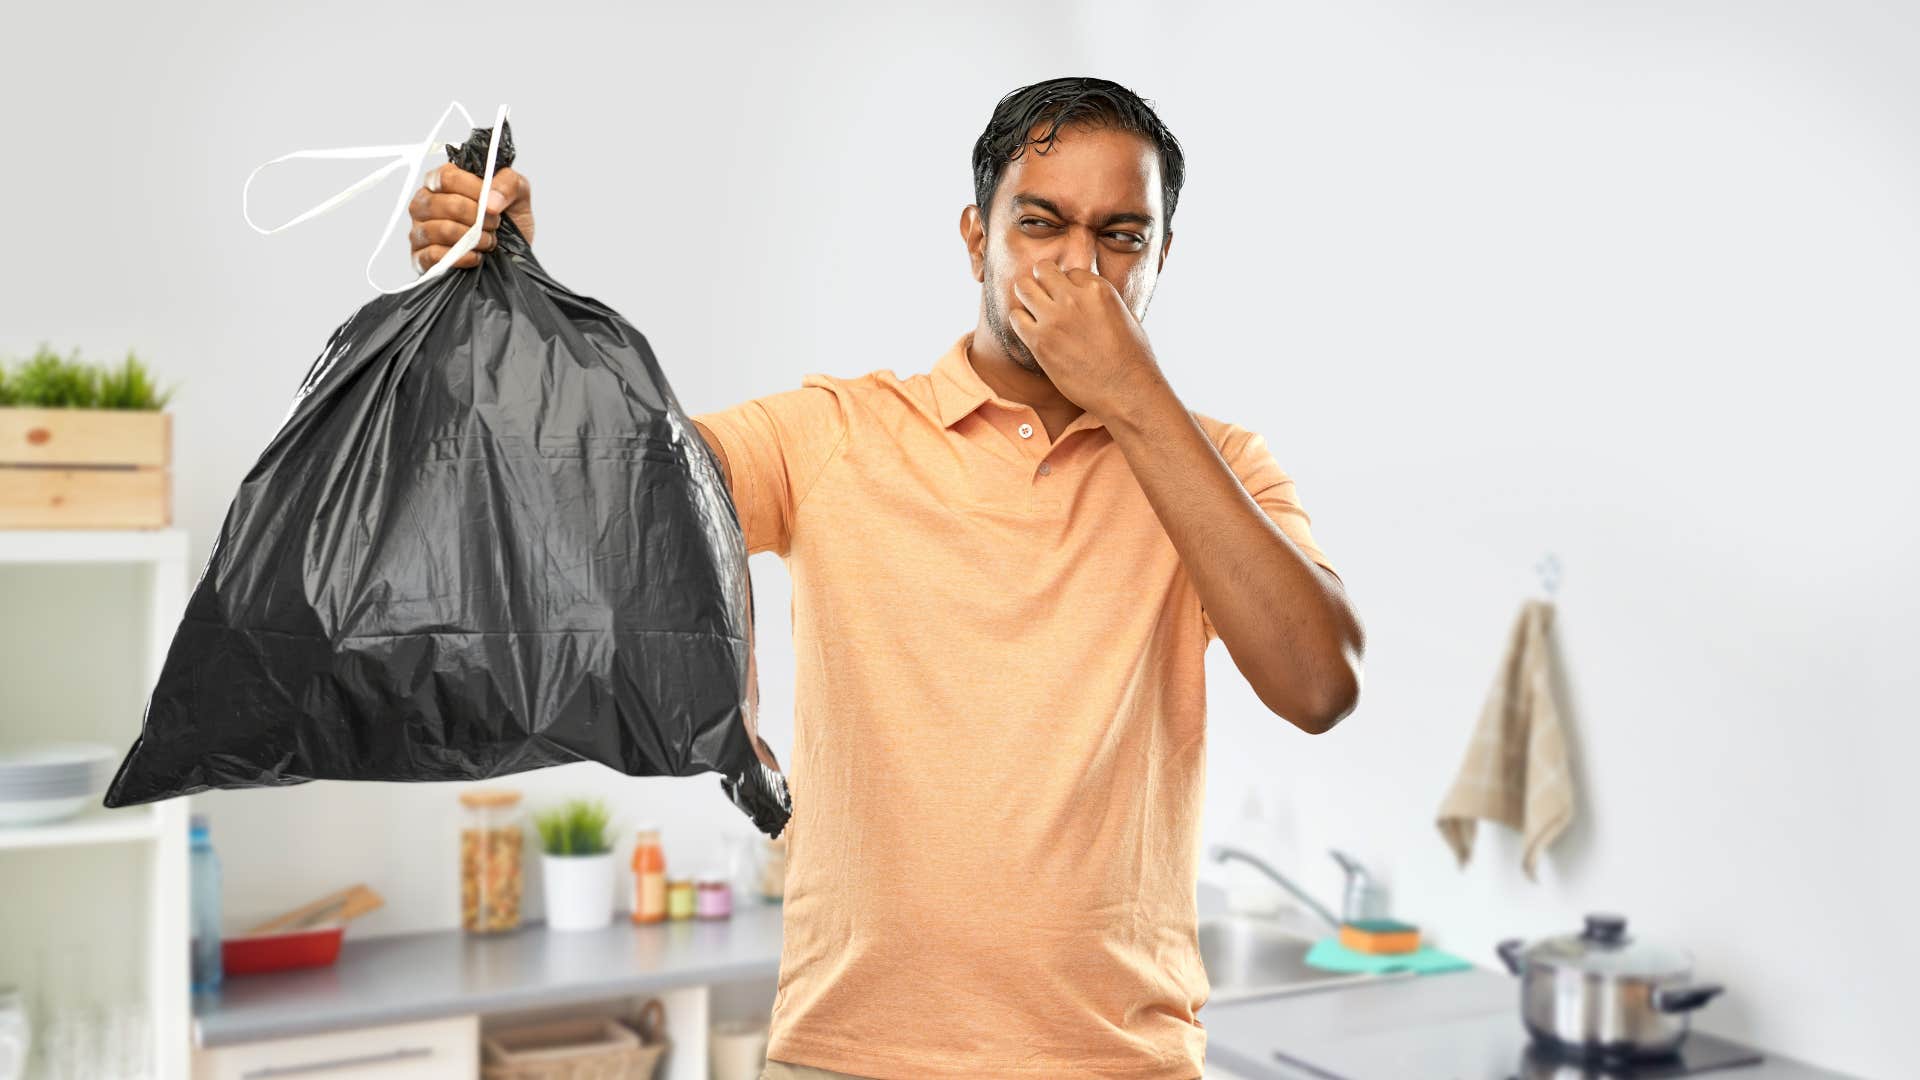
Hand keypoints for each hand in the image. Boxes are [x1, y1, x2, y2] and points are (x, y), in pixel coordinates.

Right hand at [406, 162, 534, 272]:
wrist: (511, 255)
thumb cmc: (508, 221)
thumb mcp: (518, 194)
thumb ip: (508, 183)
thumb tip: (490, 200)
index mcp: (442, 181)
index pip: (447, 177)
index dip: (474, 190)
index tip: (492, 204)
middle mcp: (425, 203)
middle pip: (445, 204)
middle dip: (477, 218)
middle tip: (494, 225)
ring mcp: (420, 230)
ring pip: (441, 229)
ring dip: (471, 238)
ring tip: (487, 241)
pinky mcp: (421, 257)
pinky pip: (434, 255)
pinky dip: (461, 257)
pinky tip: (475, 257)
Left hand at [1008, 261, 1166, 422]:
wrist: (1126, 391)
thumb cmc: (1132, 359)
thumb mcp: (1125, 316)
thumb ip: (1102, 301)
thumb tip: (1087, 297)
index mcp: (1099, 289)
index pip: (1070, 272)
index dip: (1068, 286)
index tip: (1070, 301)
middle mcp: (1075, 298)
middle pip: (1043, 269)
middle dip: (1042, 280)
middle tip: (1045, 298)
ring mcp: (1055, 319)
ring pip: (1023, 287)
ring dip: (1027, 297)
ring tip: (1034, 312)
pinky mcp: (1040, 342)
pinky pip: (1016, 318)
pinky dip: (1020, 322)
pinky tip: (1031, 332)